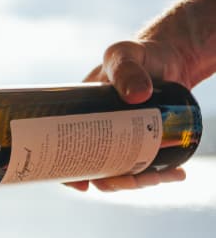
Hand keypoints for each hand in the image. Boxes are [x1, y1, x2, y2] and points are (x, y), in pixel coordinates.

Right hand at [67, 39, 193, 191]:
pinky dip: (160, 172)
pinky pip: (145, 163)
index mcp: (77, 114)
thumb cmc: (139, 53)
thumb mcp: (125, 55)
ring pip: (122, 170)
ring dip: (138, 182)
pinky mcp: (143, 139)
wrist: (172, 54)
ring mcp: (120, 137)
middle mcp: (95, 130)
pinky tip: (176, 173)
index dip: (68, 174)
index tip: (84, 185)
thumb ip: (127, 70)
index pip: (61, 151)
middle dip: (113, 182)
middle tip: (133, 181)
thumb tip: (137, 96)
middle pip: (95, 168)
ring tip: (161, 177)